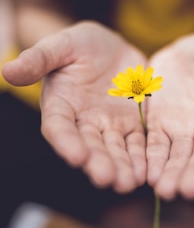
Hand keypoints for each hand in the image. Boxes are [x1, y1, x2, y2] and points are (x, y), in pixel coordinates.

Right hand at [2, 21, 146, 192]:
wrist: (111, 48)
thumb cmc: (81, 45)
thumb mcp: (61, 45)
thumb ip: (39, 59)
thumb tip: (8, 71)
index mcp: (62, 105)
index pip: (59, 127)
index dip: (66, 142)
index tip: (77, 157)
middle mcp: (84, 121)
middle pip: (90, 145)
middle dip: (98, 162)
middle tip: (108, 179)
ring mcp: (110, 124)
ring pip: (115, 149)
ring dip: (122, 166)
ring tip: (129, 182)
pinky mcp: (131, 123)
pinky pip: (137, 142)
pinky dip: (141, 156)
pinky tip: (147, 171)